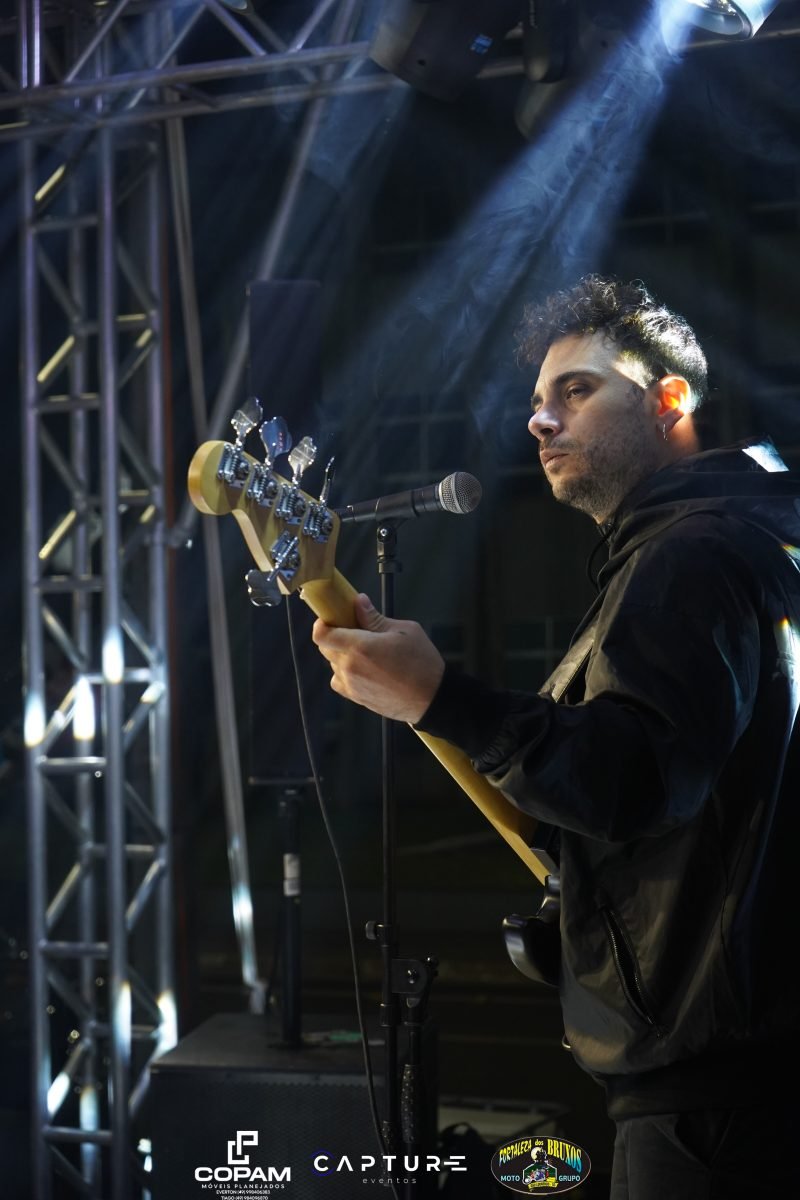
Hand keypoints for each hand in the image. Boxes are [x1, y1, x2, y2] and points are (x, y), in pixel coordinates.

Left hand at [312, 593, 444, 722]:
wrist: (432, 698)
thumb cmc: (422, 663)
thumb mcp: (403, 631)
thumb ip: (375, 618)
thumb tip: (359, 602)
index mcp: (359, 647)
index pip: (321, 635)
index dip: (322, 624)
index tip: (330, 618)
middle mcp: (350, 667)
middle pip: (326, 647)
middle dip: (336, 636)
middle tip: (354, 630)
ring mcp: (352, 685)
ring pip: (333, 664)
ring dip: (342, 654)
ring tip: (366, 651)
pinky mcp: (357, 697)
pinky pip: (340, 680)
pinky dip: (345, 672)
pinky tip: (364, 668)